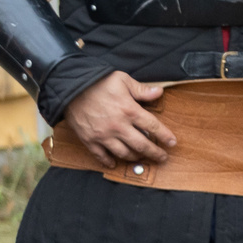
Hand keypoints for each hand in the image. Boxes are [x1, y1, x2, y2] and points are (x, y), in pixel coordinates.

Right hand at [61, 69, 177, 167]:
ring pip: (124, 153)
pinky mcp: (90, 140)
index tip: (172, 143)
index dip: (165, 136)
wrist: (70, 88)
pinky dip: (109, 162)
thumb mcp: (122, 80)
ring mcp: (104, 135)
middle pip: (142, 146)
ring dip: (135, 158)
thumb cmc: (97, 82)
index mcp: (129, 110)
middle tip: (162, 157)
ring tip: (141, 158)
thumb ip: (141, 89)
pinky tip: (114, 163)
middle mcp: (119, 126)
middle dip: (155, 153)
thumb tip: (159, 93)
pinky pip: (101, 156)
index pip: (153, 127)